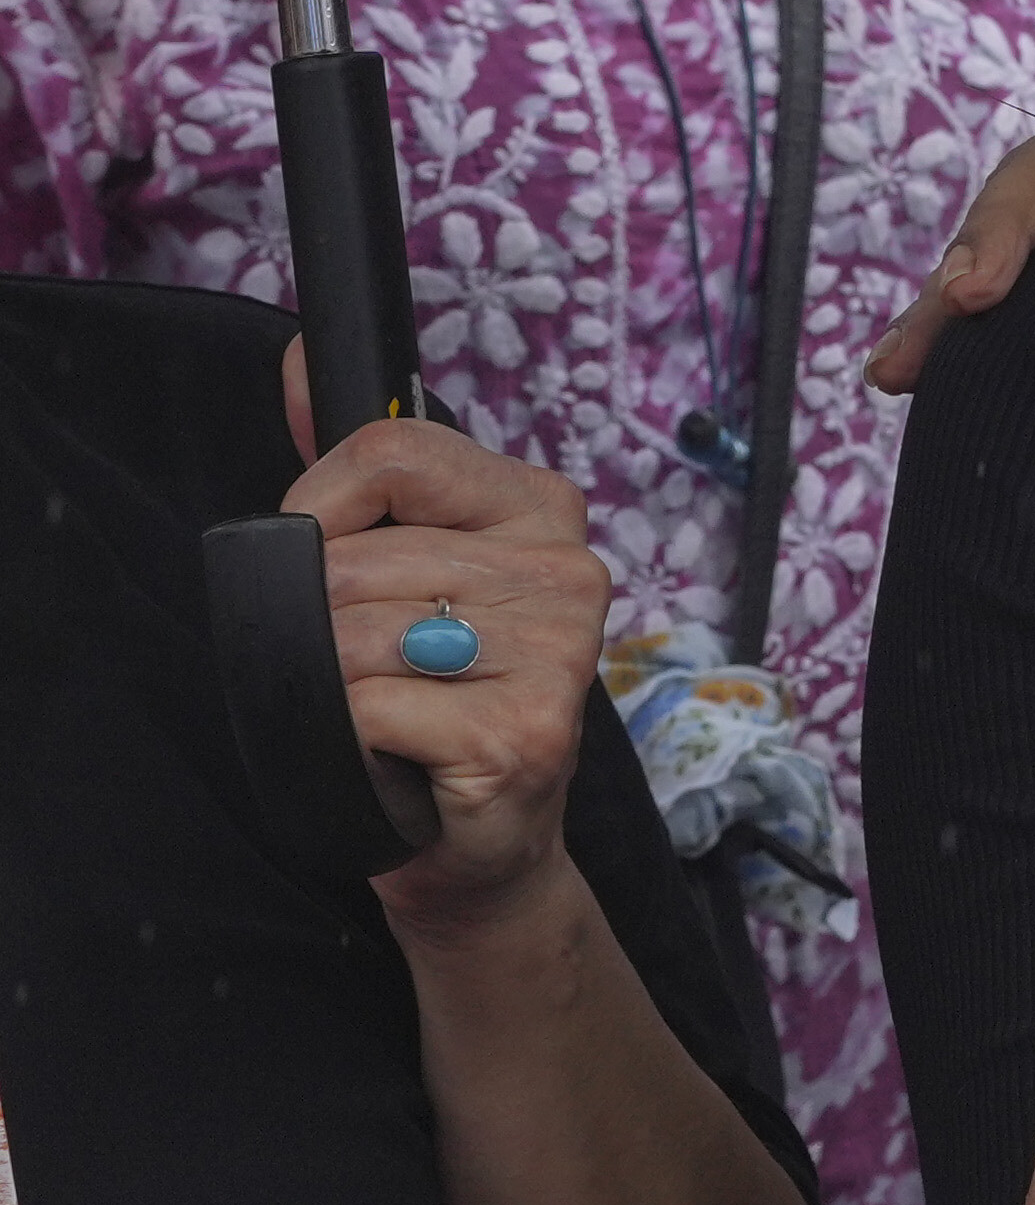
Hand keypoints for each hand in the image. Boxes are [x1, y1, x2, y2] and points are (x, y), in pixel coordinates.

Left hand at [286, 389, 618, 950]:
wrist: (478, 846)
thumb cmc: (431, 704)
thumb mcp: (398, 572)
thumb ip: (356, 471)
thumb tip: (298, 358)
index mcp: (539, 509)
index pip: (394, 449)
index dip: (319, 510)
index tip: (316, 569)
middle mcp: (567, 570)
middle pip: (354, 561)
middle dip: (317, 630)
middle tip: (367, 677)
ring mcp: (558, 651)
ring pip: (351, 639)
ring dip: (332, 694)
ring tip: (383, 719)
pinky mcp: (526, 731)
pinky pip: (368, 707)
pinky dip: (351, 744)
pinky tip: (395, 760)